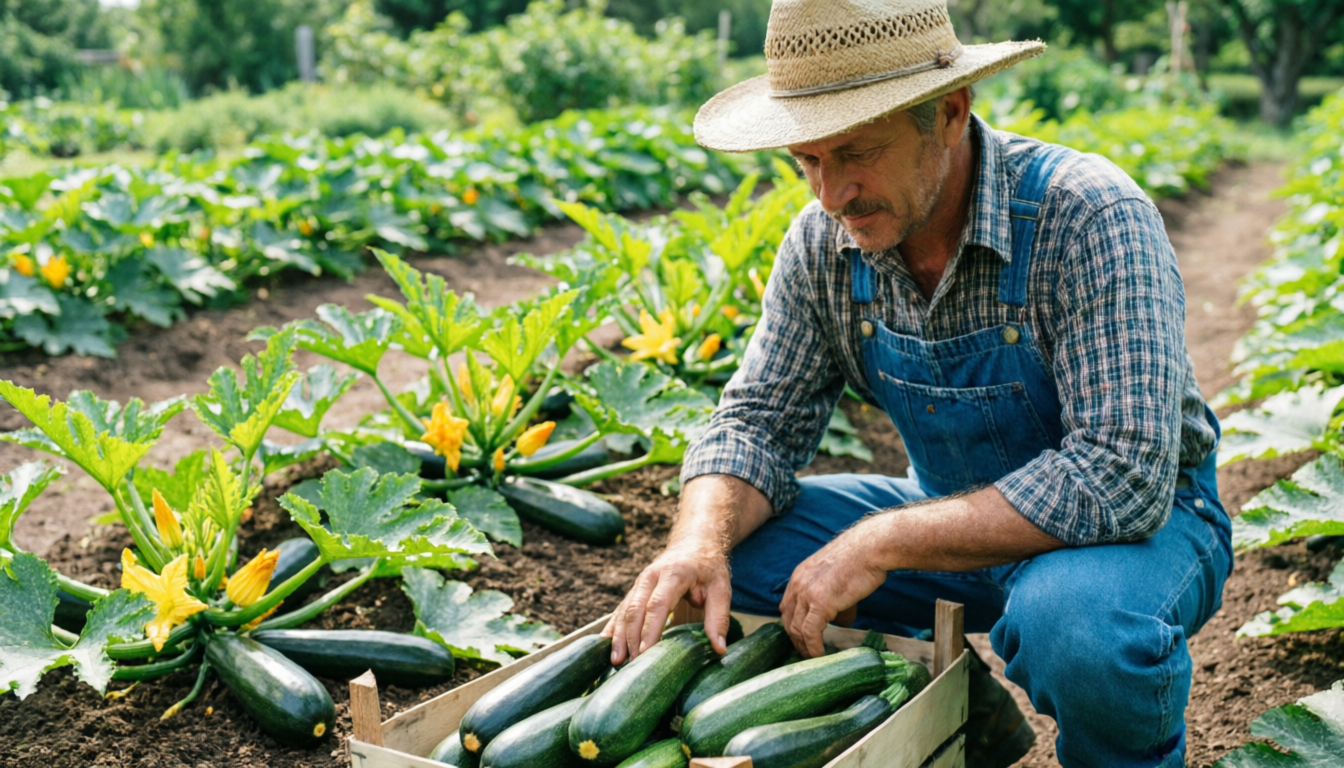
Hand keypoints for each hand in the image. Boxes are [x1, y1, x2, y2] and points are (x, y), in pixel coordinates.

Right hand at [601, 540, 732, 664]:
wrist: (694, 542)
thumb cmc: (709, 567)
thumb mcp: (722, 588)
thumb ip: (719, 617)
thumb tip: (719, 649)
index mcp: (673, 574)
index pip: (658, 605)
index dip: (650, 630)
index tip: (646, 654)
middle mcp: (651, 577)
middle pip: (635, 608)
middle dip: (631, 638)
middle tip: (631, 664)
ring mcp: (640, 582)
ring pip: (624, 610)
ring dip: (619, 635)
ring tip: (616, 661)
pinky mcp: (636, 589)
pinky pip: (620, 609)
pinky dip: (613, 627)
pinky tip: (606, 644)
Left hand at [779, 523, 888, 657]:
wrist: (869, 549)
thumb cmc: (860, 560)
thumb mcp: (836, 577)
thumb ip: (833, 598)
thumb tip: (840, 620)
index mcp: (799, 576)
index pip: (787, 607)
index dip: (793, 625)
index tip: (802, 638)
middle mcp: (798, 584)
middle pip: (788, 619)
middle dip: (796, 639)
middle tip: (806, 652)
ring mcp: (807, 593)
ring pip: (796, 628)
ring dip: (804, 646)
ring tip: (814, 657)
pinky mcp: (820, 602)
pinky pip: (810, 632)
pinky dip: (813, 647)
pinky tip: (820, 654)